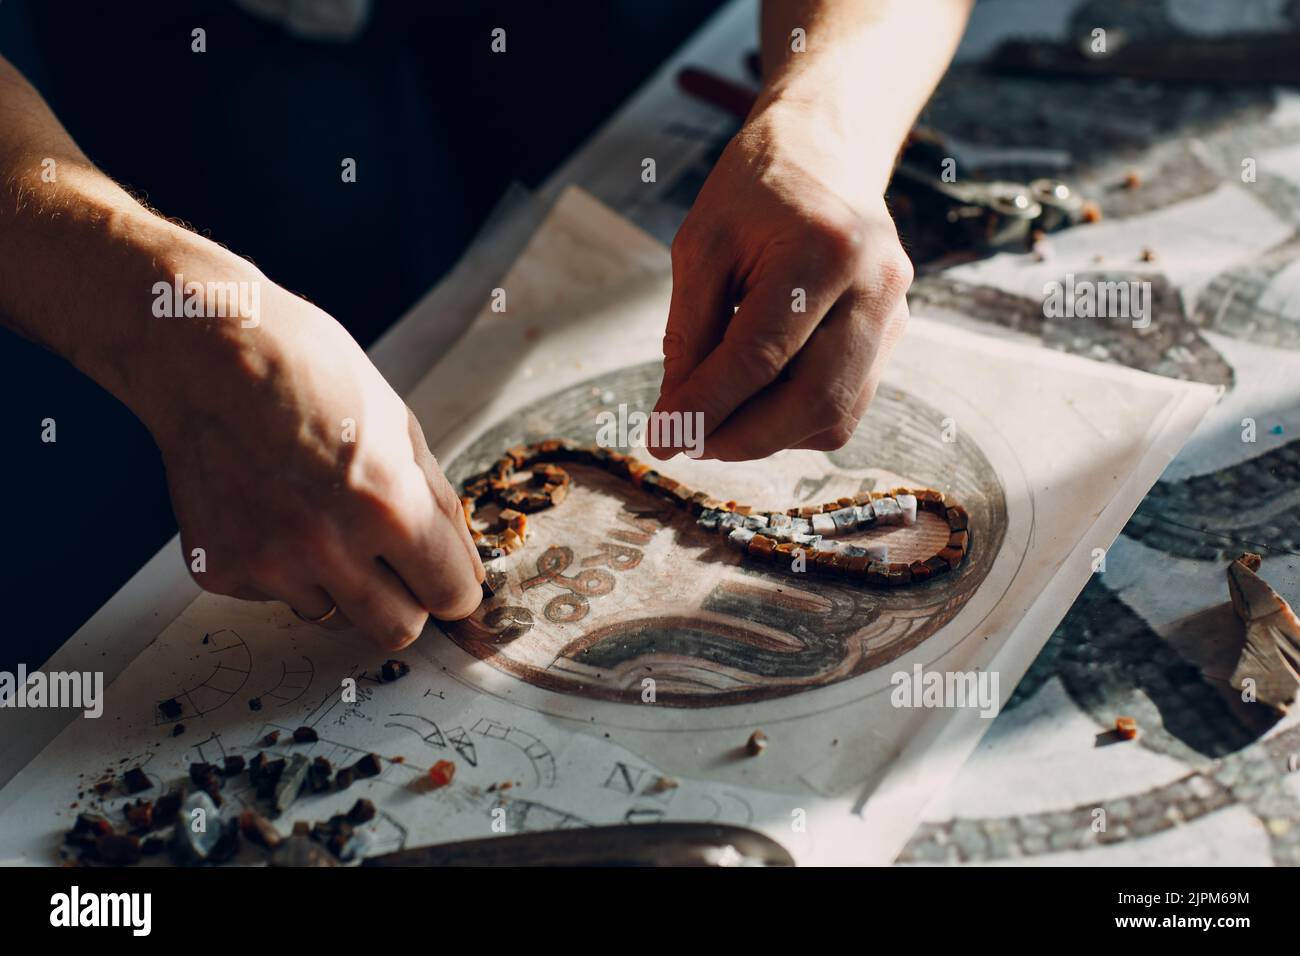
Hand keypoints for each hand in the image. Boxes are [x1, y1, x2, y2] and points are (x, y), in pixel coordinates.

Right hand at [143, 257, 483, 649]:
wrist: (205, 353)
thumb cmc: (309, 372)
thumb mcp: (401, 427)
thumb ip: (438, 506)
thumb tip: (465, 572)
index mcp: (388, 507)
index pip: (450, 596)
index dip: (455, 588)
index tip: (446, 580)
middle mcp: (327, 546)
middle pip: (397, 630)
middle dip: (408, 602)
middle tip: (394, 563)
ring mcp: (267, 563)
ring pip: (333, 614)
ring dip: (341, 583)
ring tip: (319, 516)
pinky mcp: (219, 570)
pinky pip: (275, 595)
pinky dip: (282, 567)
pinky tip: (270, 508)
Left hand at [651, 99, 912, 460]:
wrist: (825, 148)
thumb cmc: (755, 190)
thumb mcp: (701, 246)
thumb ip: (689, 334)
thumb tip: (675, 417)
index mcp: (825, 250)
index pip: (760, 356)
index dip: (706, 407)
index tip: (661, 439)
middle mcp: (875, 287)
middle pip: (812, 401)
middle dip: (742, 438)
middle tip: (690, 442)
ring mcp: (893, 313)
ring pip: (834, 417)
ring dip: (769, 436)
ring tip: (718, 417)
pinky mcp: (893, 333)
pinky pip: (845, 405)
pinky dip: (794, 420)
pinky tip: (757, 398)